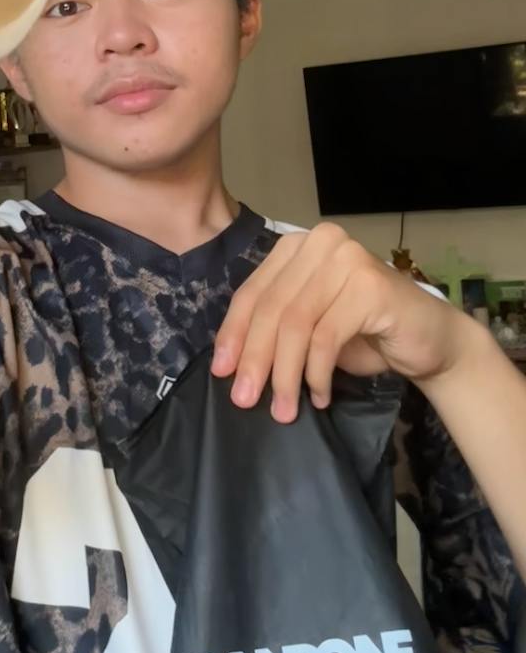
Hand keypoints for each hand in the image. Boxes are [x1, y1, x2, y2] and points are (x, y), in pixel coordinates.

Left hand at [212, 224, 473, 421]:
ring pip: (295, 323)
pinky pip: (326, 337)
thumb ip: (274, 330)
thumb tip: (229, 363)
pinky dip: (316, 373)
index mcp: (298, 246)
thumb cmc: (366, 334)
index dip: (233, 334)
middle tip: (245, 399)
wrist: (431, 340)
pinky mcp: (370, 285)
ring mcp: (347, 259)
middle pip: (271, 308)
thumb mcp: (309, 328)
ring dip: (285, 373)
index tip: (221, 371)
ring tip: (284, 409)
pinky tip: (319, 396)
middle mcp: (321, 243)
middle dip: (255, 358)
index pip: (253, 292)